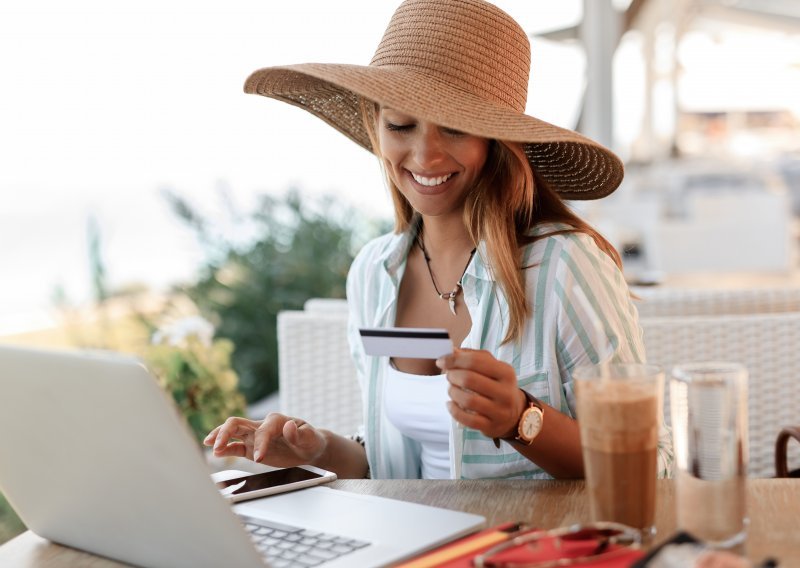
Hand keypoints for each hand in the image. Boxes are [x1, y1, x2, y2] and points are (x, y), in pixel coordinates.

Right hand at [203, 413, 326, 466]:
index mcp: (276, 420)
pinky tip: (215, 453)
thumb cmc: (310, 440)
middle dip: (225, 433)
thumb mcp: (310, 437)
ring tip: (209, 446)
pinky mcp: (252, 448)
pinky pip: (235, 447)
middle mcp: (262, 425)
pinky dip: (225, 448)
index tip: (259, 458)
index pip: (262, 430)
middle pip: (237, 423)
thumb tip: (288, 426)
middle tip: (217, 447)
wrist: (309, 448)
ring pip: (232, 432)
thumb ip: (300, 433)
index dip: (260, 444)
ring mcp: (255, 436)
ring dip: (219, 437)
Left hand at [436, 348, 525, 439]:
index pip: (475, 361)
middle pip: (469, 380)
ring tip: (451, 389)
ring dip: (452, 392)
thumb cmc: (496, 385)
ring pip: (468, 400)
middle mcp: (505, 392)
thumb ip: (472, 356)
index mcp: (506, 372)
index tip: (441, 361)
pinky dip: (454, 410)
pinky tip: (450, 404)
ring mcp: (499, 411)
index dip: (453, 360)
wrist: (514, 414)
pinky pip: (467, 419)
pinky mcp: (491, 426)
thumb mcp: (491, 367)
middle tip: (449, 376)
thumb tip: (451, 351)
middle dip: (452, 376)